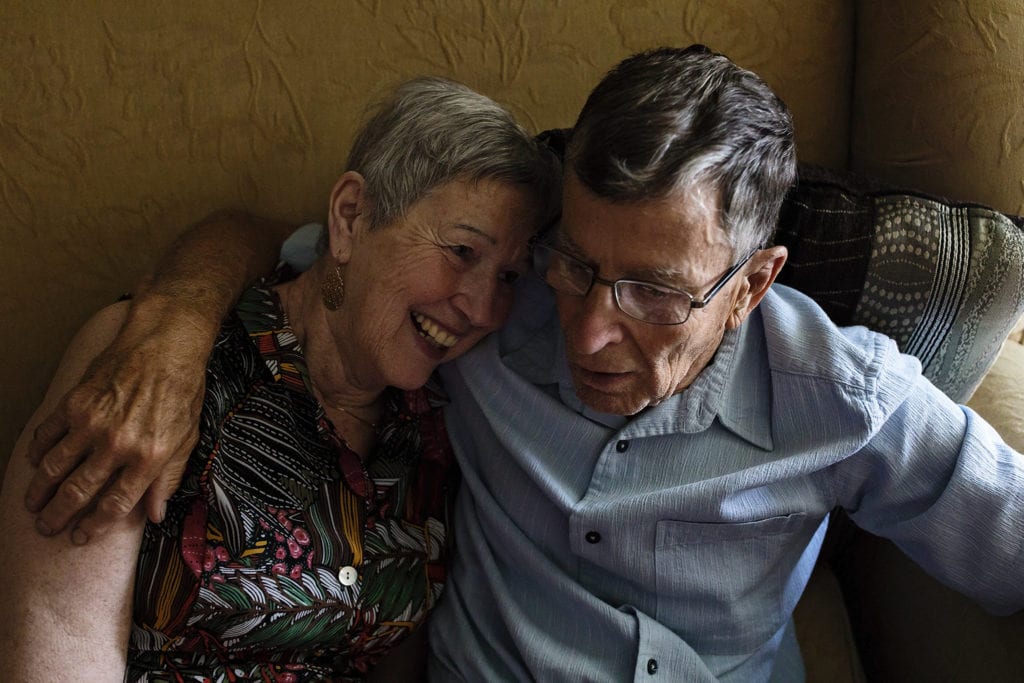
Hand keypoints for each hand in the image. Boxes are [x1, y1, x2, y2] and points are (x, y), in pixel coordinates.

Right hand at [23, 297, 208, 543]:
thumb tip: (155, 514)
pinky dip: (37, 452)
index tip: (81, 537)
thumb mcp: (188, 437)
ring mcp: (92, 424)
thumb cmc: (182, 389)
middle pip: (79, 492)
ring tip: (33, 505)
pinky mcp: (74, 403)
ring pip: (55, 468)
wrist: (165, 344)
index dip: (94, 526)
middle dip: (59, 516)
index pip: (115, 505)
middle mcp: (117, 445)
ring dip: (40, 491)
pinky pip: (47, 434)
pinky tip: (33, 463)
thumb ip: (168, 478)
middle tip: (47, 528)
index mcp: (148, 457)